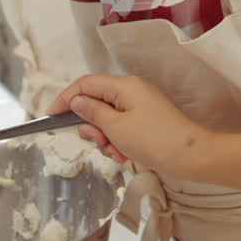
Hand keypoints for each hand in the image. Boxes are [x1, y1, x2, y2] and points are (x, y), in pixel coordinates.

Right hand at [49, 74, 211, 179]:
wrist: (190, 156)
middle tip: (99, 142)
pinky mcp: (146, 122)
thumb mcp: (116, 127)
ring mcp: (140, 107)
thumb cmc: (153, 139)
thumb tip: (77, 101)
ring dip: (106, 139)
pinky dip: (118, 142)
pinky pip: (121, 129)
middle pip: (96, 103)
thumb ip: (92, 112)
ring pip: (107, 120)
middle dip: (92, 126)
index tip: (50, 117)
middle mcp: (132, 92)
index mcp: (124, 86)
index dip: (66, 98)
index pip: (86, 84)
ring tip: (117, 153)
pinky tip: (125, 156)